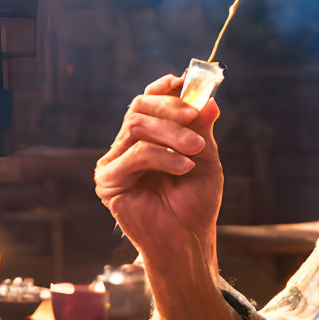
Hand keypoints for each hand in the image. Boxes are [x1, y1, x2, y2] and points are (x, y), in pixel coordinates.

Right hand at [94, 74, 222, 267]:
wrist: (189, 239)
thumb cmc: (196, 202)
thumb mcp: (205, 158)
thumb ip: (203, 128)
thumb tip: (209, 98)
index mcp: (147, 138)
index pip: (148, 102)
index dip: (164, 89)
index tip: (184, 80)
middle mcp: (126, 146)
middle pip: (139, 108)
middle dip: (170, 108)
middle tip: (195, 115)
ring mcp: (114, 163)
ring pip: (137, 127)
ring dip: (171, 133)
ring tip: (196, 149)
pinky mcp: (108, 181)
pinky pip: (134, 155)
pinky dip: (163, 157)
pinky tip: (184, 168)